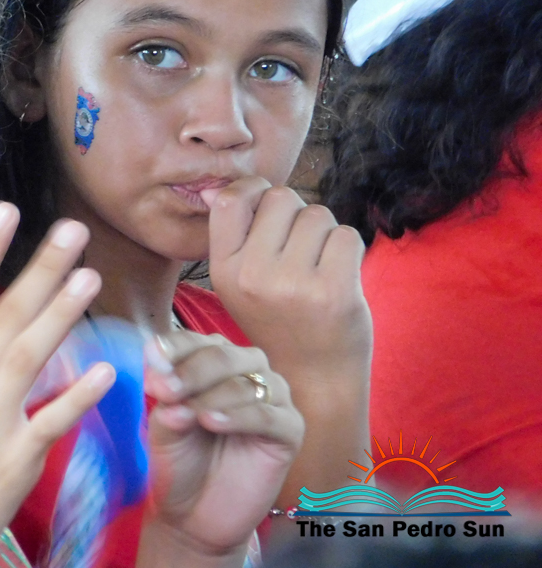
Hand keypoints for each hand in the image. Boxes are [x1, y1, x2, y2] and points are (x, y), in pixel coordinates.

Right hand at [0, 202, 116, 567]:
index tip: (6, 210)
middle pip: (4, 318)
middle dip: (39, 270)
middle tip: (72, 230)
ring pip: (30, 359)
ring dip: (61, 316)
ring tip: (89, 278)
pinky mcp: (18, 461)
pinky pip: (52, 423)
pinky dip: (76, 396)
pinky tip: (106, 368)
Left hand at [138, 330, 302, 564]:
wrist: (194, 516)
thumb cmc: (179, 462)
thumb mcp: (163, 426)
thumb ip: (164, 397)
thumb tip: (159, 368)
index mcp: (212, 361)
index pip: (194, 341)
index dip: (172, 349)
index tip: (151, 362)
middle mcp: (246, 371)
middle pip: (223, 354)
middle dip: (191, 371)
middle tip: (164, 390)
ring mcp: (272, 398)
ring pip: (245, 383)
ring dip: (211, 396)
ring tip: (185, 416)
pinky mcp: (290, 430)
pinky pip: (268, 415)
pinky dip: (238, 416)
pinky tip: (212, 422)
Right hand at [201, 177, 371, 375]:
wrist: (313, 380)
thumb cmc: (278, 322)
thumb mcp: (237, 284)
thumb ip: (233, 237)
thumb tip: (219, 187)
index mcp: (224, 270)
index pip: (232, 200)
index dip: (254, 190)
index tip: (267, 209)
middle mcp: (252, 276)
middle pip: (281, 198)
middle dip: (296, 214)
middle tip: (299, 248)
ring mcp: (292, 284)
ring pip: (317, 214)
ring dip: (324, 233)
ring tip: (318, 266)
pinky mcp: (333, 291)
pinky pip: (345, 235)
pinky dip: (348, 249)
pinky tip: (339, 276)